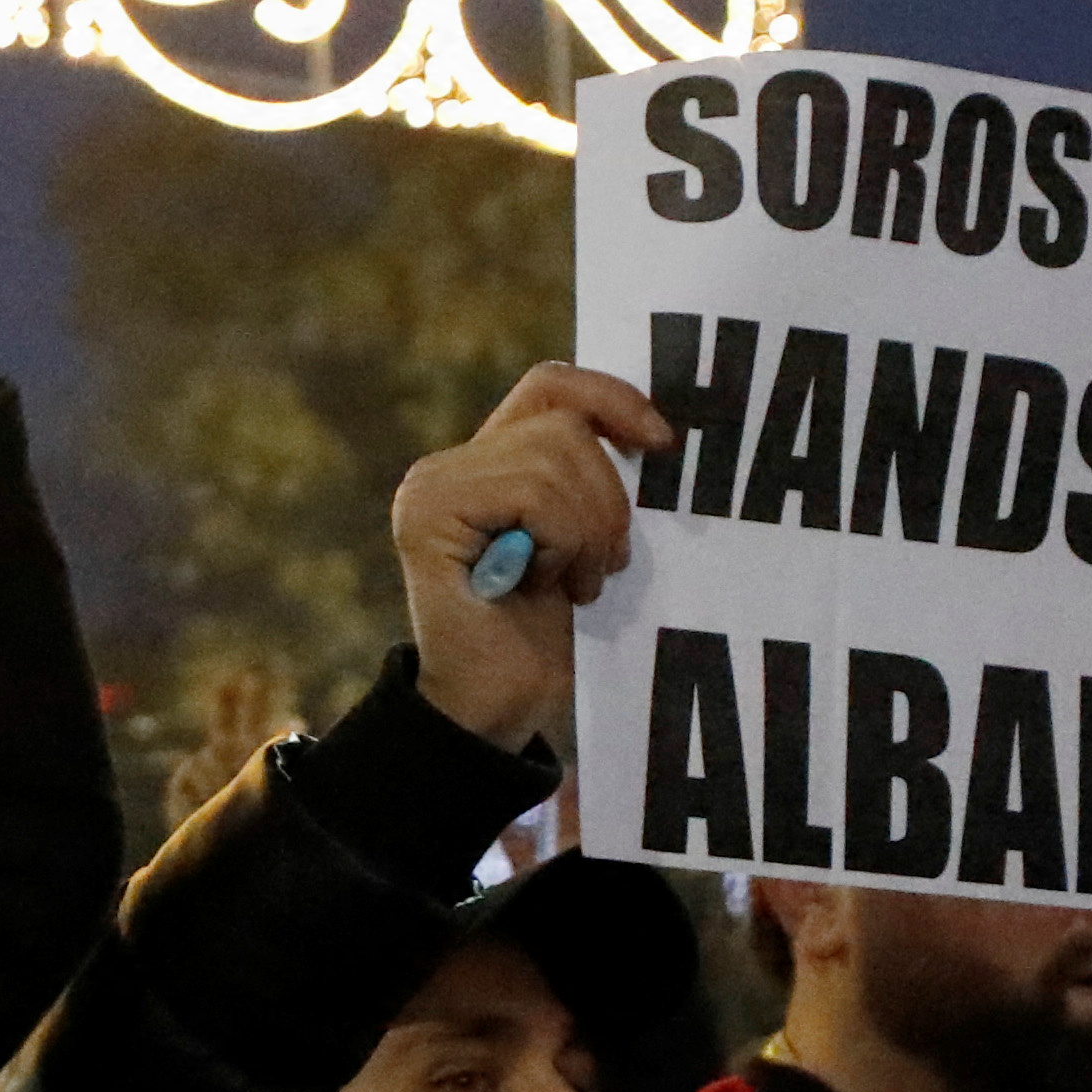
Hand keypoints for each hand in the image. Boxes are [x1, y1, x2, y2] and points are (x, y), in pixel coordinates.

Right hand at [392, 363, 664, 751]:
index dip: (613, 398)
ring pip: (554, 455)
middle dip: (608, 497)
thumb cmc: (548, 633)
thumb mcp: (584, 537)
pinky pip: (533, 492)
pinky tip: (545, 585)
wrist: (500, 706)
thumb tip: (655, 427)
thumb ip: (590, 478)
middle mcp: (447, 464)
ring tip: (573, 582)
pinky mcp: (429, 512)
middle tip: (600, 565)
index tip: (662, 444)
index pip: (553, 385)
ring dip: (588, 528)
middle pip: (565, 424)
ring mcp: (432, 485)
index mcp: (486, 462)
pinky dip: (562, 541)